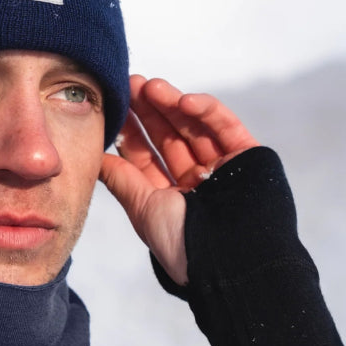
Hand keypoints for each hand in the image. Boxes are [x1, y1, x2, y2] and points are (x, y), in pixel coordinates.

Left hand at [99, 77, 258, 284]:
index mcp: (172, 196)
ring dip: (173, 103)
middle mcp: (198, 180)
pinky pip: (226, 127)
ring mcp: (224, 167)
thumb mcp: (145, 210)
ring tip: (149, 86)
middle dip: (149, 110)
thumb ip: (123, 181)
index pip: (147, 156)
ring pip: (195, 126)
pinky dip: (207, 110)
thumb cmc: (182, 244)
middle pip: (170, 136)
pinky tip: (184, 100)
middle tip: (130, 84)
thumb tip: (96, 159)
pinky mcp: (250, 156)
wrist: (229, 262)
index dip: (131, 131)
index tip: (115, 106)